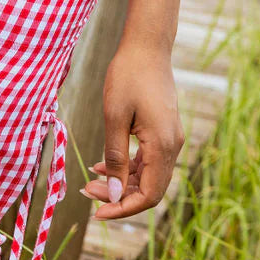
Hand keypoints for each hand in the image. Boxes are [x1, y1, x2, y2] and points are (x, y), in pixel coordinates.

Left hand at [83, 41, 183, 218]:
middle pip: (149, 188)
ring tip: (91, 180)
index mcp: (163, 146)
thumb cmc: (127, 75)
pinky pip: (148, 159)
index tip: (98, 213)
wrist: (146, 45)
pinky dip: (128, 166)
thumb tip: (116, 193)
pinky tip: (103, 164)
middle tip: (87, 192)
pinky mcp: (164, 130)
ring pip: (148, 175)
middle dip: (119, 196)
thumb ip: (116, 156)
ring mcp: (170, 138)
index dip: (124, 208)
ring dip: (122, 181)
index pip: (149, 195)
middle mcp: (172, 146)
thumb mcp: (115, 116)